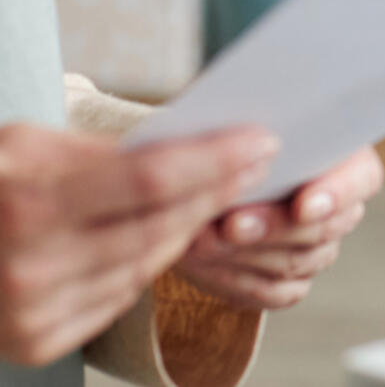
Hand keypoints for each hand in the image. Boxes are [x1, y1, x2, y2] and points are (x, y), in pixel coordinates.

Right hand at [0, 122, 275, 366]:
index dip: (214, 160)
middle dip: (218, 191)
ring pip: (148, 264)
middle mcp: (33, 267)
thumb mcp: (21, 145)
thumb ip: (96, 151)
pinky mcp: (39, 343)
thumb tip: (181, 147)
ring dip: (191, 228)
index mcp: (29, 206)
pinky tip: (168, 234)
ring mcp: (35, 314)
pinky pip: (121, 297)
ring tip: (225, 191)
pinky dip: (148, 263)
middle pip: (160, 226)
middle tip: (259, 161)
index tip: (261, 140)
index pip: (150, 180)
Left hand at [174, 147, 383, 310]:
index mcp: (347, 158)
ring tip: (198, 239)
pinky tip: (200, 260)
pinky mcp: (287, 283)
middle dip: (272, 227)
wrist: (203, 177)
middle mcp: (339, 208)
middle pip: (323, 229)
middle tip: (229, 224)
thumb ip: (258, 137)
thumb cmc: (231, 136)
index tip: (302, 204)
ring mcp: (316, 250)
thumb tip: (250, 148)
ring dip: (243, 254)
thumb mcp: (246, 122)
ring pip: (295, 263)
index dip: (337, 194)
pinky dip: (232, 278)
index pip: (362, 179)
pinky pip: (270, 292)